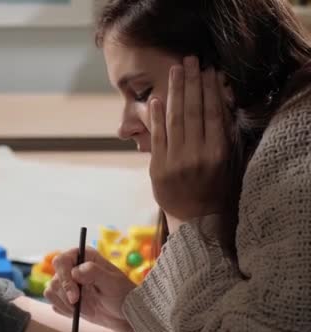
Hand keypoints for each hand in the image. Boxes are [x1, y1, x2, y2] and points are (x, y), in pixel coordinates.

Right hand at [44, 247, 135, 331]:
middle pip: (55, 278)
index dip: (65, 278)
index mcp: (83, 257)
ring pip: (51, 291)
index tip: (75, 296)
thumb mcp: (113, 283)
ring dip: (66, 304)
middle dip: (66, 295)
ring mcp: (68, 282)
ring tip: (84, 309)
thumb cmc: (123, 294)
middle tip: (79, 305)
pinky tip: (79, 312)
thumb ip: (94, 273)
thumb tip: (75, 271)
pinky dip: (64, 309)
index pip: (61, 261)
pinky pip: (53, 302)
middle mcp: (73, 267)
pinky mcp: (65, 297)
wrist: (124, 314)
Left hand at [149, 56, 229, 227]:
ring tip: (175, 70)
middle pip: (194, 111)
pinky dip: (156, 116)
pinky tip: (156, 98)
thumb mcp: (227, 162)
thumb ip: (222, 135)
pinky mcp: (158, 167)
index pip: (213, 114)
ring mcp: (176, 161)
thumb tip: (219, 103)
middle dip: (191, 82)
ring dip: (175, 91)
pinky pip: (157, 136)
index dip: (210, 90)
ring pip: (175, 119)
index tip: (208, 70)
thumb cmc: (214, 187)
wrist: (196, 219)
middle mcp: (197, 155)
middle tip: (190, 60)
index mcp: (218, 152)